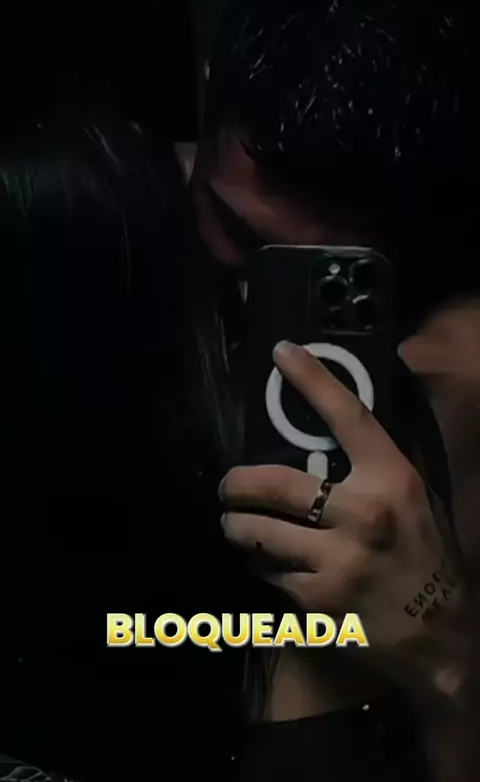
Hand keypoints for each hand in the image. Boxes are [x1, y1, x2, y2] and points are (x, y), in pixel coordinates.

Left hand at [220, 341, 463, 693]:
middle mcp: (363, 515)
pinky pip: (267, 572)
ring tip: (235, 525)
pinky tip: (265, 563)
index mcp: (391, 480)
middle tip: (229, 486)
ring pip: (257, 533)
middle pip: (275, 483)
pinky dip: (260, 564)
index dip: (313, 380)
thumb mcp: (416, 498)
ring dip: (237, 527)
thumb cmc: (426, 556)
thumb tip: (341, 419)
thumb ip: (379, 462)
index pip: (348, 416)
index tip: (283, 354)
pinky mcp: (317, 600)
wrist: (443, 635)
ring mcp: (337, 560)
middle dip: (238, 483)